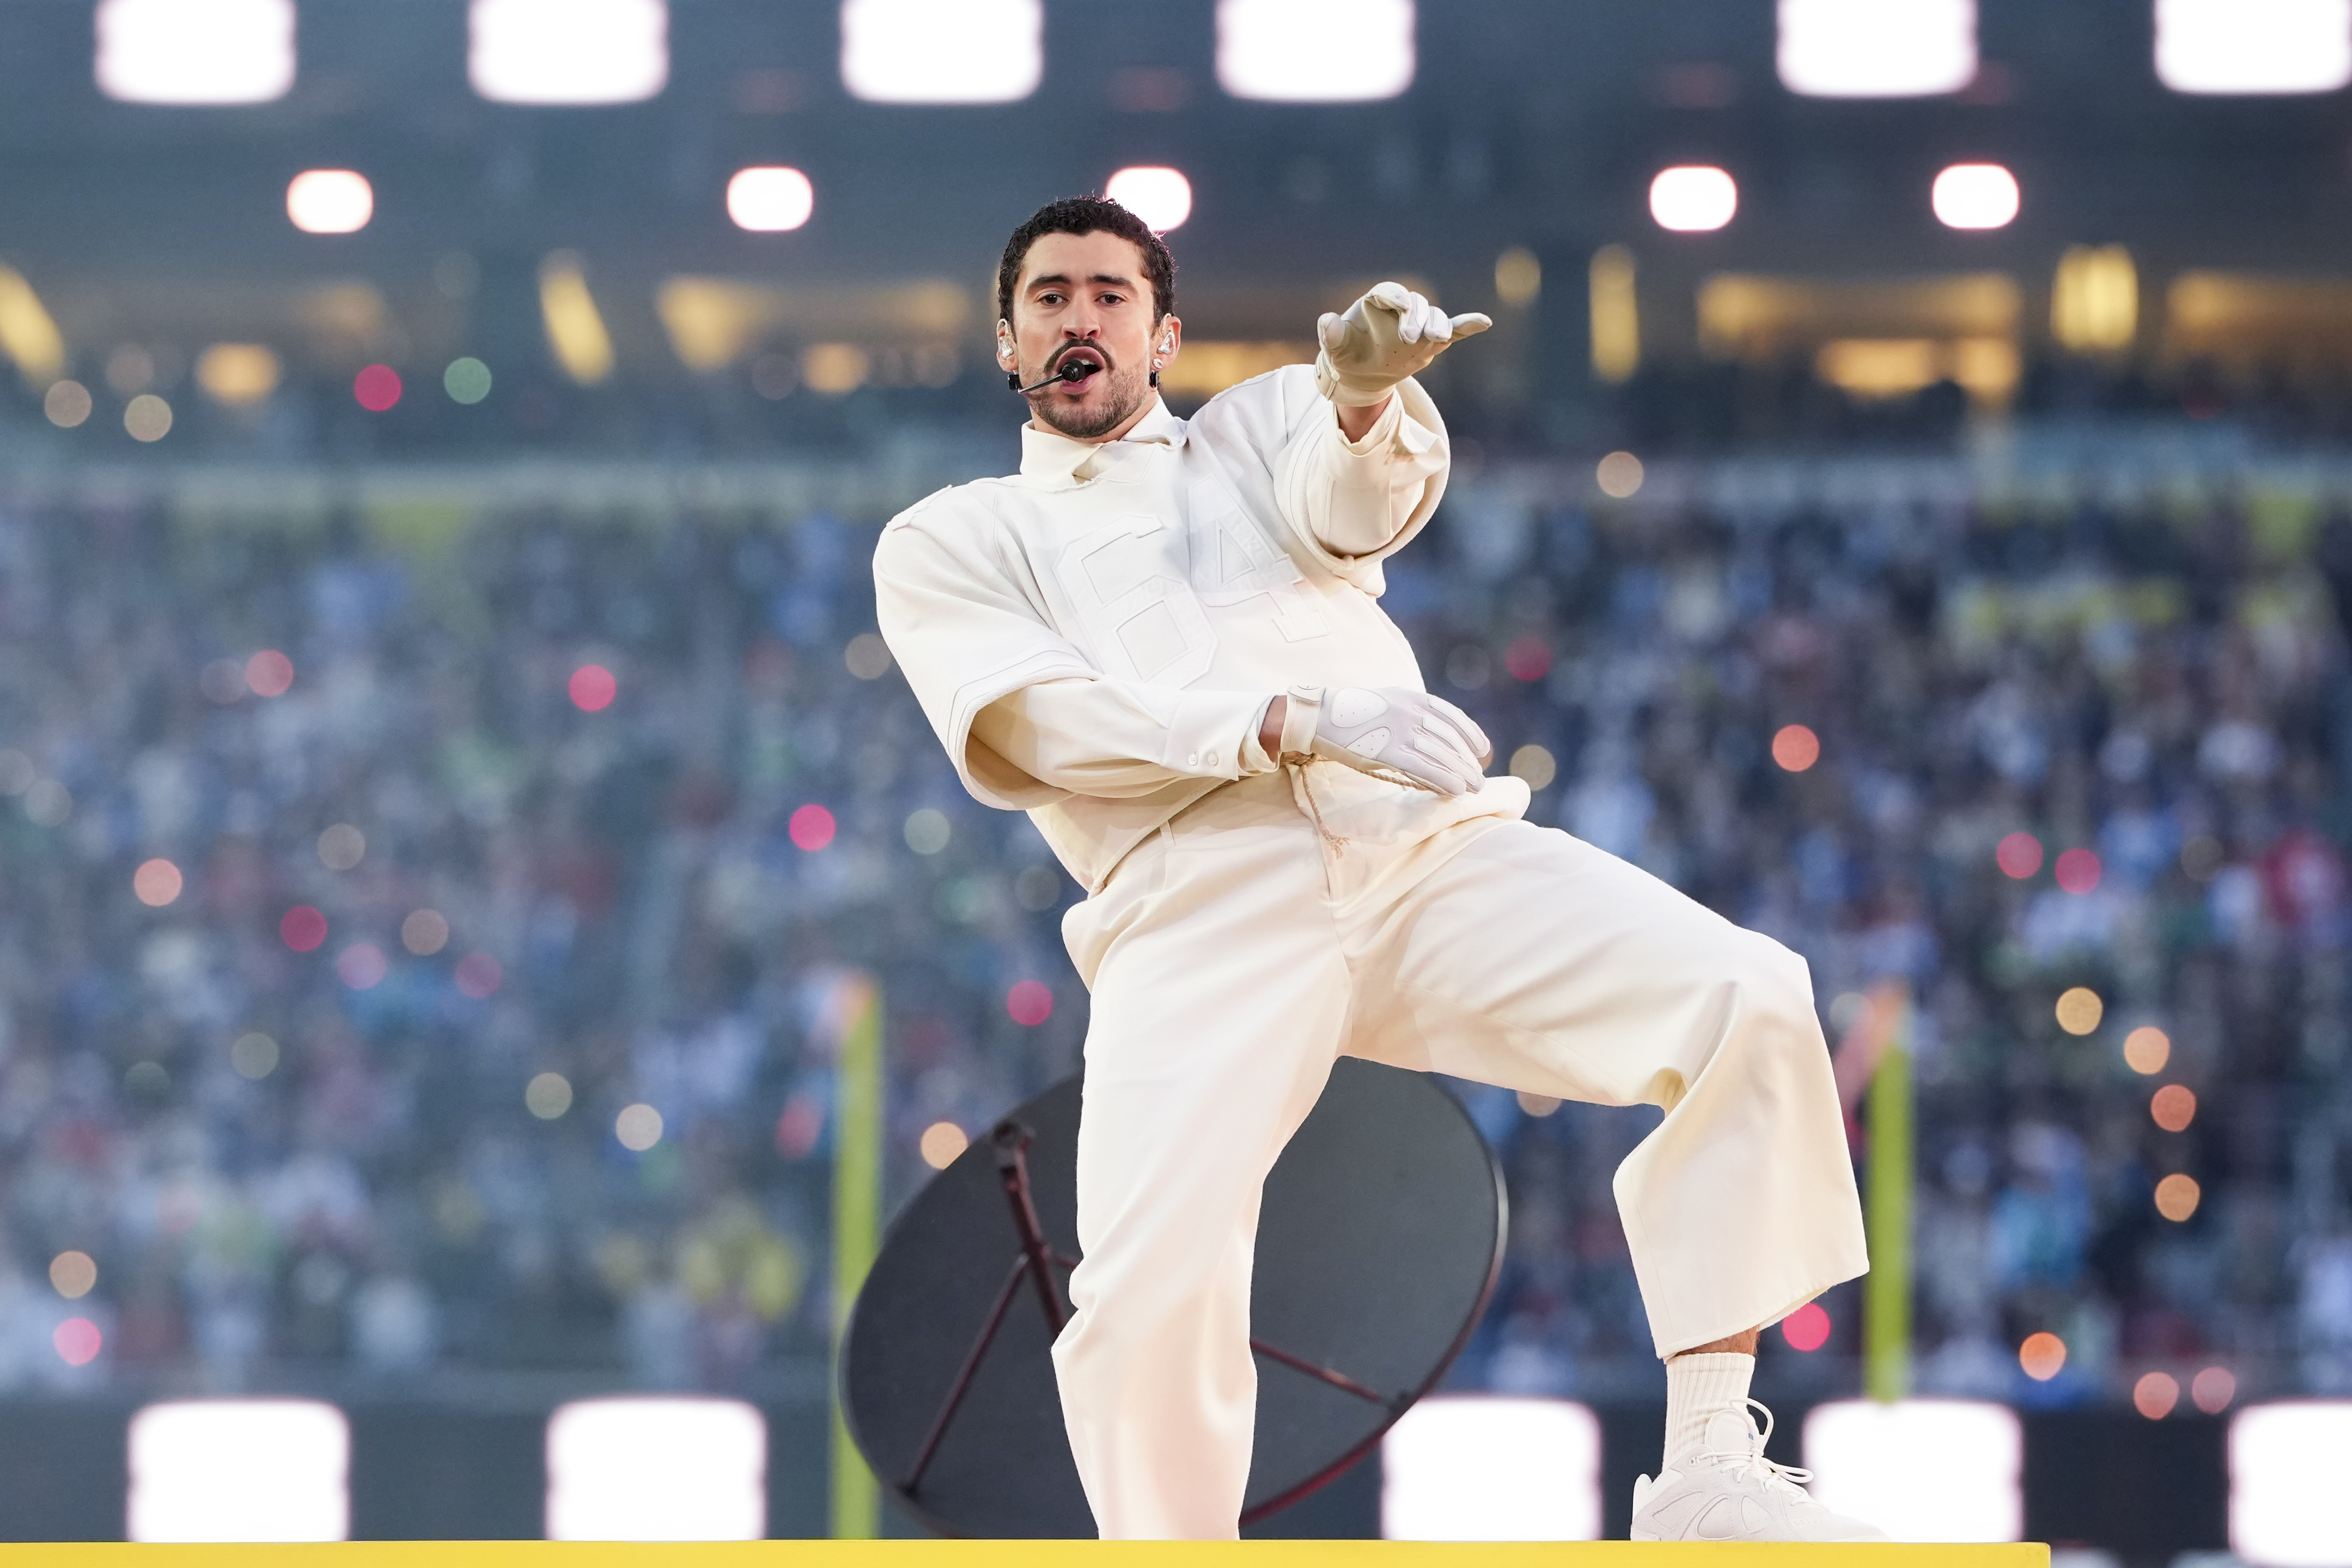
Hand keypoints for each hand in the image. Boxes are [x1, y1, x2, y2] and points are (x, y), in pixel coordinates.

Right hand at [1296, 685, 1490, 796]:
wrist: (1320, 716)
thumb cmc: (1352, 714)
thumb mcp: (1387, 703)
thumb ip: (1410, 715)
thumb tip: (1432, 738)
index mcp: (1412, 697)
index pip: (1451, 715)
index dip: (1470, 733)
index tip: (1482, 749)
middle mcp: (1410, 711)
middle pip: (1449, 738)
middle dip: (1467, 760)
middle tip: (1479, 778)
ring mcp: (1399, 730)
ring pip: (1440, 755)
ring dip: (1461, 773)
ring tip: (1473, 788)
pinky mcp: (1387, 751)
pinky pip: (1423, 767)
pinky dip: (1443, 779)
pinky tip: (1455, 790)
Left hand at [1314, 282, 1492, 408]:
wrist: (1362, 374)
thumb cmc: (1347, 356)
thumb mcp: (1335, 349)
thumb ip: (1332, 335)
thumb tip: (1327, 321)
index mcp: (1377, 303)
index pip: (1389, 292)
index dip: (1396, 296)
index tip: (1401, 305)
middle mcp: (1401, 309)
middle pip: (1416, 303)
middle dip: (1417, 317)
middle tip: (1410, 339)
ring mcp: (1419, 324)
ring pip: (1435, 316)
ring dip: (1439, 325)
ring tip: (1437, 339)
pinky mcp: (1431, 340)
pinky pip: (1453, 330)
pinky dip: (1467, 326)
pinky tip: (1484, 322)